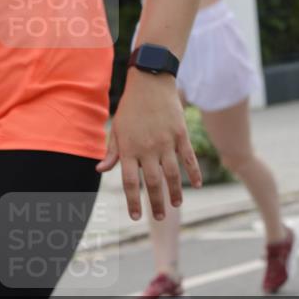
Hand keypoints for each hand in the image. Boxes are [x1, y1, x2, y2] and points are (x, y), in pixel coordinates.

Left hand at [97, 72, 201, 220]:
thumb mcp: (118, 129)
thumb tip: (101, 171)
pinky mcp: (181, 133)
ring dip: (175, 192)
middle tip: (159, 217)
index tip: (136, 216)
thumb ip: (112, 152)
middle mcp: (148, 148)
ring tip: (176, 205)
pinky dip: (194, 172)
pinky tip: (196, 185)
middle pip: (153, 182)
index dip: (133, 201)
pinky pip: (189, 157)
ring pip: (172, 173)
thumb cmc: (131, 107)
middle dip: (157, 203)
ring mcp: (166, 141)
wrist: (151, 82)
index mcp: (130, 148)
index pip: (131, 182)